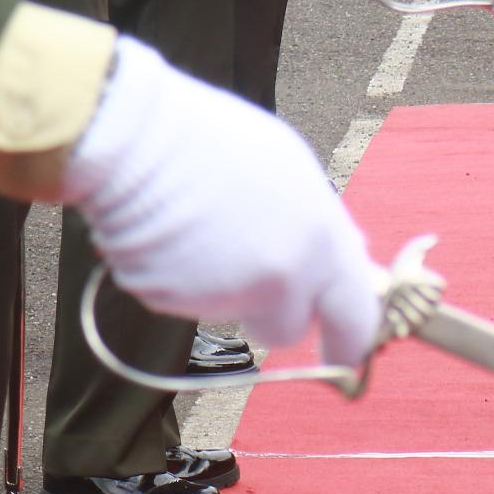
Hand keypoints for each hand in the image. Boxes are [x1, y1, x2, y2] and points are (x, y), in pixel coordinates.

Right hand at [64, 38, 388, 363]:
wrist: (139, 140)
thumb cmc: (218, 143)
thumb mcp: (296, 173)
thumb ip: (321, 231)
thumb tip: (338, 268)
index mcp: (319, 241)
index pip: (355, 317)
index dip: (350, 340)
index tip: (347, 352)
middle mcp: (278, 278)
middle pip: (287, 328)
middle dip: (278, 314)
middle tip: (258, 276)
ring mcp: (224, 296)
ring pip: (235, 312)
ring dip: (227, 289)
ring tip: (208, 229)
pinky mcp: (174, 304)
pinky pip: (189, 303)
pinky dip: (185, 281)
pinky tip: (177, 235)